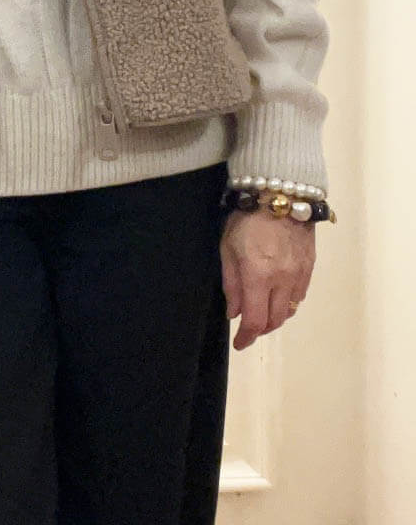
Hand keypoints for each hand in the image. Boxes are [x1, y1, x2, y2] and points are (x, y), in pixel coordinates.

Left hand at [220, 209, 315, 350]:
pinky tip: (279, 296)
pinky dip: (288, 303)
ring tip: (263, 312)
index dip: (246, 337)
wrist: (280, 193)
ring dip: (275, 317)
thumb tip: (234, 313)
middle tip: (249, 328)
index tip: (239, 343)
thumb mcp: (227, 248)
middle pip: (275, 320)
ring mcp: (299, 274)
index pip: (255, 320)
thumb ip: (231, 283)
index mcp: (258, 276)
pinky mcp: (310, 266)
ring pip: (289, 310)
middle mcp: (282, 280)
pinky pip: (300, 295)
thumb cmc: (246, 218)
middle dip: (261, 330)